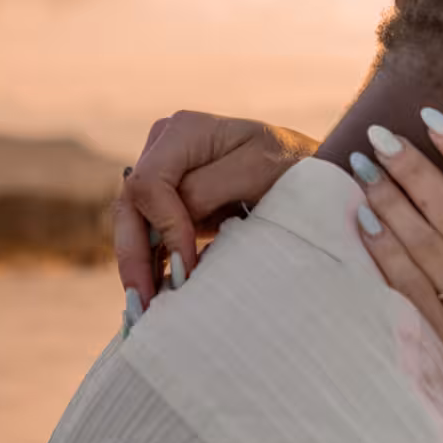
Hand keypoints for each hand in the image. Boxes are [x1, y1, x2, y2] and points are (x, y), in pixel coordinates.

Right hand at [113, 112, 316, 305]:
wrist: (312, 173)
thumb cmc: (293, 166)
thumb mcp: (259, 171)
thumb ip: (208, 189)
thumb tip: (173, 221)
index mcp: (183, 132)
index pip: (149, 184)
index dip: (164, 228)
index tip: (186, 267)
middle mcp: (163, 149)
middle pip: (130, 205)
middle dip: (134, 256)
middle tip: (141, 304)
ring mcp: (164, 175)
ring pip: (134, 224)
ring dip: (138, 266)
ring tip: (145, 310)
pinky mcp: (172, 204)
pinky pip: (152, 235)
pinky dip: (153, 265)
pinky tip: (157, 297)